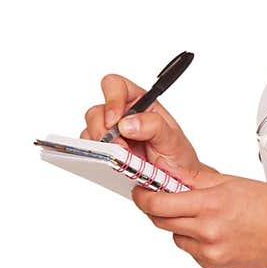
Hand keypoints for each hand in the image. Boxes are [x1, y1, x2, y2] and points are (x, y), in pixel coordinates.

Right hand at [81, 71, 208, 180]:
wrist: (177, 181)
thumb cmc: (178, 155)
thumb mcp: (173, 139)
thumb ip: (154, 125)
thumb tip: (127, 123)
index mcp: (140, 103)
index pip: (117, 86)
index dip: (112, 99)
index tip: (115, 121)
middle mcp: (123, 115)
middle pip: (97, 110)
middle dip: (103, 129)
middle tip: (119, 147)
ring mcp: (112, 133)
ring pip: (91, 130)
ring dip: (101, 145)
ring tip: (121, 159)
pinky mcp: (105, 150)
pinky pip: (89, 148)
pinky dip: (96, 155)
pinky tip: (112, 163)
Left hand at [129, 162, 266, 267]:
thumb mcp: (230, 183)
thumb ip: (195, 181)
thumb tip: (167, 176)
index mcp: (210, 205)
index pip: (159, 204)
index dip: (144, 197)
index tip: (141, 191)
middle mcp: (207, 232)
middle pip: (162, 222)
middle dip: (159, 210)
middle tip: (166, 200)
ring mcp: (210, 253)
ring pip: (176, 238)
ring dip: (181, 227)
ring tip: (206, 219)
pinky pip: (192, 253)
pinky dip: (197, 243)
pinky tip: (218, 234)